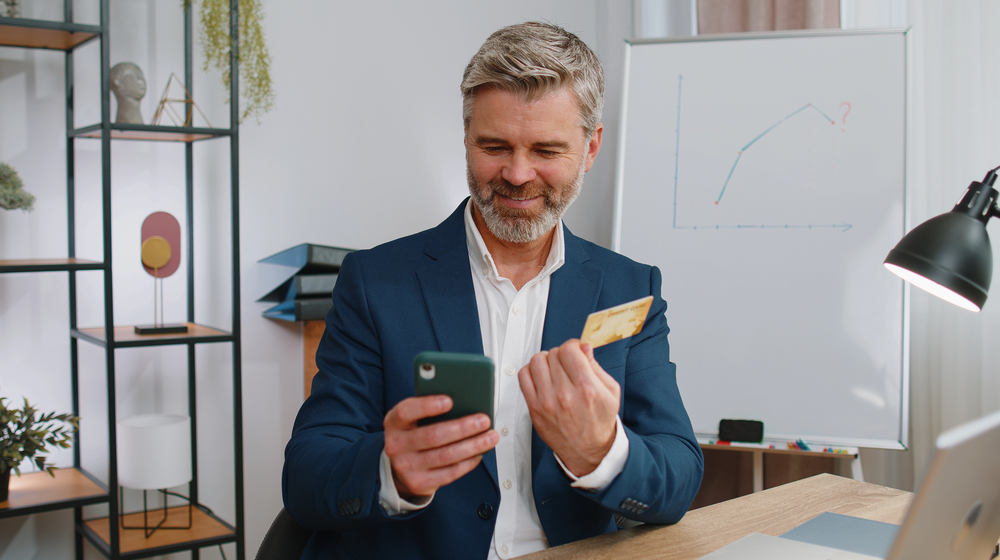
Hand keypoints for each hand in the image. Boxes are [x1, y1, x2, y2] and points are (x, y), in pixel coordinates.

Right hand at [383, 395, 498, 499]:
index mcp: (394, 422)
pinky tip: (480, 453)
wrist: (400, 466)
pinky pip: (449, 473)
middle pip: (433, 435)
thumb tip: (466, 402)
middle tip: (484, 420)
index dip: (427, 406)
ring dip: (472, 445)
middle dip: (462, 427)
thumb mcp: (414, 419)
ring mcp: (406, 466)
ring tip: (490, 437)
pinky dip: (468, 462)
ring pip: (445, 455)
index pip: (406, 411)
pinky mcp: (419, 483)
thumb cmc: (415, 433)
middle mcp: (396, 445)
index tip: (450, 400)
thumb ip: (431, 410)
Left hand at [519, 339, 620, 476]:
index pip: (569, 350)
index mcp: (586, 388)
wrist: (589, 451)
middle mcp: (564, 394)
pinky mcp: (534, 409)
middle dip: (561, 354)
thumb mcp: (610, 391)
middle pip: (553, 354)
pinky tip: (542, 377)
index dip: (572, 346)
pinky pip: (523, 377)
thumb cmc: (600, 422)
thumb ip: (595, 366)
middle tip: (567, 363)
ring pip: (536, 362)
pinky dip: (531, 371)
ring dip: (545, 361)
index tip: (575, 351)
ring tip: (554, 369)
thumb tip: (584, 346)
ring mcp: (547, 402)